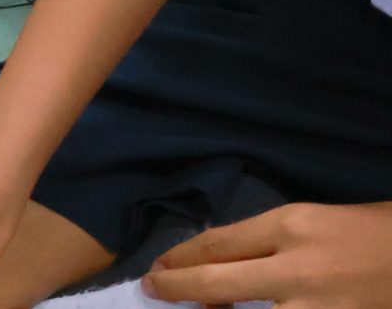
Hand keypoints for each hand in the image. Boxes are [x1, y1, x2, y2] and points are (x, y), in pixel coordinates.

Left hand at [148, 201, 391, 306]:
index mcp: (293, 225)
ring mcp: (320, 306)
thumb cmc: (375, 232)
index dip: (181, 258)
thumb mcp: (315, 222)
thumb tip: (219, 260)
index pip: (219, 243)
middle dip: (179, 288)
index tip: (158, 268)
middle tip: (152, 290)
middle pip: (219, 282)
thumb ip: (269, 241)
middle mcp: (299, 266)